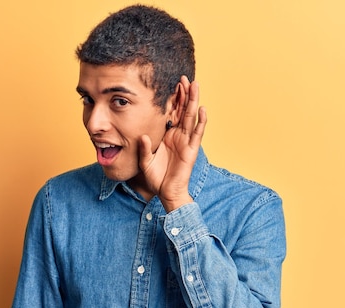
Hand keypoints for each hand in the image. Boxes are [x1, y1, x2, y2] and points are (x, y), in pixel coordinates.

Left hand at [139, 76, 206, 211]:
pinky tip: (202, 109)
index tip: (173, 84)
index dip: (173, 99)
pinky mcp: (191, 150)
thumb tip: (142, 136)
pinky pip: (197, 134)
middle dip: (184, 94)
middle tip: (184, 77)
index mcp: (168, 135)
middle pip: (183, 110)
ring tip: (195, 85)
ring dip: (193, 101)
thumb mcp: (145, 160)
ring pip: (191, 117)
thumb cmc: (157, 177)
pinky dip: (201, 121)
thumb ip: (144, 148)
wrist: (166, 192)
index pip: (172, 113)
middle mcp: (178, 136)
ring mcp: (186, 141)